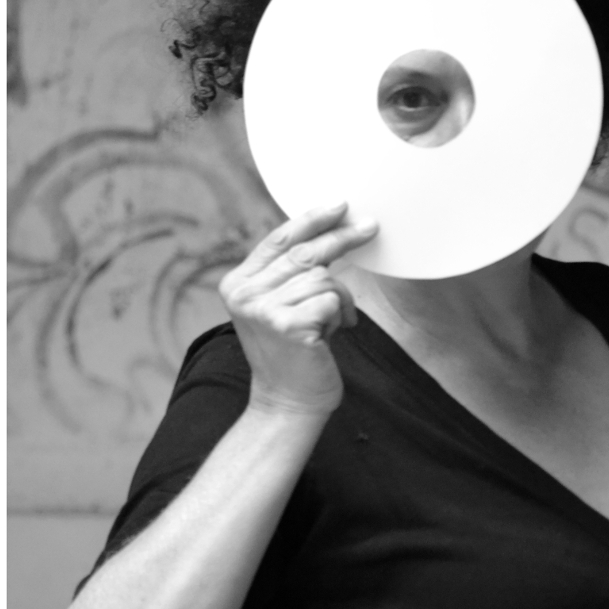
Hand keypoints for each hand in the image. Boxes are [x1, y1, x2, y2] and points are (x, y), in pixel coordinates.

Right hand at [219, 203, 377, 417]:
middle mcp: (243, 293)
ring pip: (323, 278)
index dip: (310, 219)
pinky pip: (331, 299)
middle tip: (371, 227)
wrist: (288, 403)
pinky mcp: (286, 325)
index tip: (339, 205)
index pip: (278, 240)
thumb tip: (328, 231)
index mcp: (238, 283)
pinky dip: (340, 316)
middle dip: (342, 238)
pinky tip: (331, 335)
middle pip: (304, 253)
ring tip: (330, 324)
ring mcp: (263, 309)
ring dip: (339, 300)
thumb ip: (289, 273)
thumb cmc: (293, 353)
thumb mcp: (281, 306)